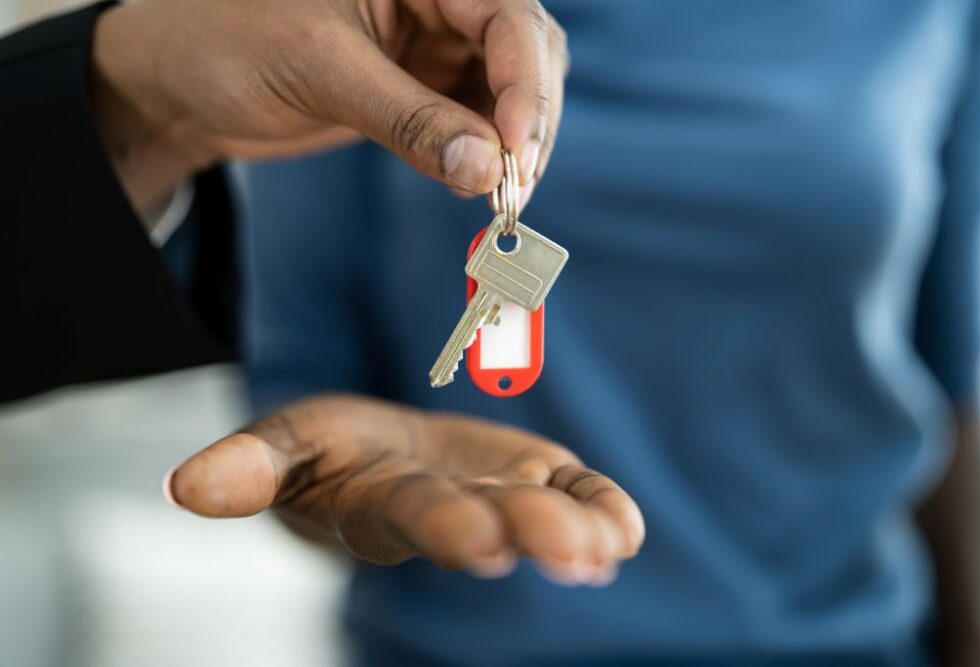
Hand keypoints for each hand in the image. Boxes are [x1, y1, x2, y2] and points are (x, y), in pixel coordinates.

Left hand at [91, 0, 567, 211]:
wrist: (182, 84)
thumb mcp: (321, 69)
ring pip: (509, 88)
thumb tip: (484, 170)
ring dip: (514, 144)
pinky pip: (476, 118)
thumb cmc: (229, 43)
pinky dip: (485, 154)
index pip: (506, 17)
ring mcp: (432, 43)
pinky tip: (477, 182)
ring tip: (502, 196)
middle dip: (528, 119)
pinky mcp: (422, 86)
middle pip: (525, 51)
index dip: (525, 83)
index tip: (515, 151)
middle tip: (515, 188)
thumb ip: (408, 119)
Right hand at [165, 395, 643, 585]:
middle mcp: (451, 511)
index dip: (447, 527)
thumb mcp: (284, 444)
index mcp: (385, 502)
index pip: (415, 517)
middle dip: (528, 534)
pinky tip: (624, 531)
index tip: (482, 542)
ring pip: (542, 517)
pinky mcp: (536, 480)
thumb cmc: (332, 453)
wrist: (387, 456)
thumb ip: (248, 467)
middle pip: (491, 523)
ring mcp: (499, 498)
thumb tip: (185, 487)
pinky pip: (577, 496)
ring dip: (578, 532)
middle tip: (571, 554)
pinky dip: (604, 510)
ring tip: (610, 550)